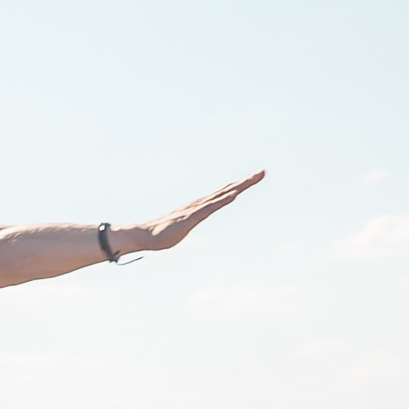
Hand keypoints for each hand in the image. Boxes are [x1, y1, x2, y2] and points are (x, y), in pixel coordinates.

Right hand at [119, 170, 264, 253]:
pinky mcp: (191, 218)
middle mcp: (201, 204)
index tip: (255, 176)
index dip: (240, 184)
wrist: (145, 236)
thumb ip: (192, 222)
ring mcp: (196, 209)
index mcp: (201, 206)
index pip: (224, 192)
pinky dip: (222, 201)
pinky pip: (209, 208)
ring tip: (252, 179)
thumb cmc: (164, 232)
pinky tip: (233, 195)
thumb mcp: (185, 226)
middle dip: (245, 181)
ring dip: (237, 187)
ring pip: (220, 196)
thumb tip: (195, 222)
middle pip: (226, 190)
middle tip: (262, 172)